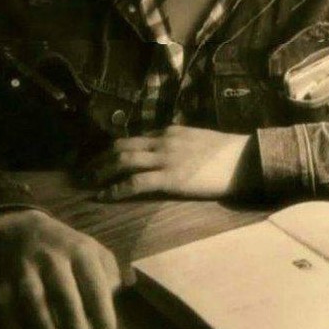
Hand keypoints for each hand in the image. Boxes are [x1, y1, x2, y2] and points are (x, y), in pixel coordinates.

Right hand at [0, 209, 119, 328]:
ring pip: (37, 306)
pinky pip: (9, 315)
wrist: (23, 231)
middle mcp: (54, 260)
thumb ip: (109, 276)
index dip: (102, 314)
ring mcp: (27, 272)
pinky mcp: (4, 286)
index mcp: (81, 252)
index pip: (94, 286)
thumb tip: (111, 305)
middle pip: (65, 298)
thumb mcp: (95, 251)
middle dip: (76, 327)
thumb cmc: (68, 249)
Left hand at [88, 125, 261, 200]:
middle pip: (122, 146)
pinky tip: (104, 196)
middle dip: (99, 158)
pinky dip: (116, 189)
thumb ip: (178, 143)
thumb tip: (163, 153)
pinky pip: (136, 182)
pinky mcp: (171, 177)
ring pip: (123, 161)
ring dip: (100, 172)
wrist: (245, 159)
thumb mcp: (197, 140)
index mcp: (169, 131)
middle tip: (83, 171)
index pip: (134, 138)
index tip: (100, 159)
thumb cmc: (226, 153)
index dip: (113, 149)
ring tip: (86, 183)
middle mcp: (163, 140)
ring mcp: (166, 158)